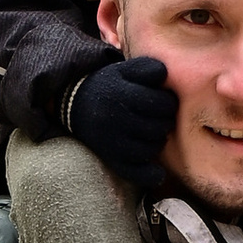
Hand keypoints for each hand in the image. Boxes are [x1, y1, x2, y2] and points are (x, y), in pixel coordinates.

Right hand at [62, 51, 174, 185]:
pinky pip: (136, 173)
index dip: (168, 102)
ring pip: (152, 148)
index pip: (162, 103)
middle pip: (160, 127)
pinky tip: (158, 171)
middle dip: (165, 121)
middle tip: (158, 118)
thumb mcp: (124, 69)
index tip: (162, 101)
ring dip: (158, 142)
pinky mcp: (110, 159)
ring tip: (150, 133)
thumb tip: (166, 75)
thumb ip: (148, 67)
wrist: (74, 104)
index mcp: (120, 93)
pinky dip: (151, 174)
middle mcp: (115, 118)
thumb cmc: (109, 85)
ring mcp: (112, 142)